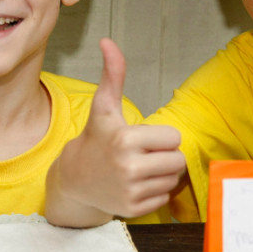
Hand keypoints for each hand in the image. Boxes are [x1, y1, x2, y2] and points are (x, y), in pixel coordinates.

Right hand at [48, 39, 184, 223]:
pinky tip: (135, 186)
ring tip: (139, 170)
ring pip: (173, 179)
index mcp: (126, 140)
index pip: (174, 138)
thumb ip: (113, 75)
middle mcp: (129, 167)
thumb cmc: (96, 139)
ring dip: (161, 174)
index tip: (142, 139)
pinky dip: (154, 192)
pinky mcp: (133, 209)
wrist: (74, 180)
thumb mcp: (104, 108)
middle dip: (165, 156)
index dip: (161, 138)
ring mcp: (131, 191)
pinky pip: (164, 197)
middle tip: (144, 155)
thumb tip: (107, 42)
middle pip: (177, 160)